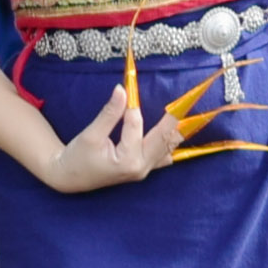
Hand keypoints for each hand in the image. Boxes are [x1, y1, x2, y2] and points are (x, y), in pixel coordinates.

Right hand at [24, 74, 185, 193]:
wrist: (69, 178)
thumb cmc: (77, 158)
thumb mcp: (90, 135)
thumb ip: (109, 114)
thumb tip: (122, 89)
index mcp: (127, 160)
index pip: (135, 126)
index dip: (132, 108)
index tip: (129, 89)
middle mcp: (141, 167)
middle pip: (164, 138)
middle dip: (175, 118)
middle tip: (190, 99)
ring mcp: (145, 169)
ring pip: (168, 146)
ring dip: (179, 129)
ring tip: (198, 113)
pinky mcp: (145, 168)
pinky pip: (165, 154)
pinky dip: (173, 142)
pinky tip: (184, 132)